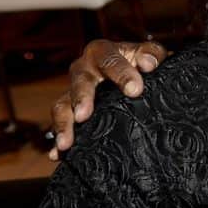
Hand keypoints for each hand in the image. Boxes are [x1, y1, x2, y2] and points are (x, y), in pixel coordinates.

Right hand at [48, 40, 167, 158]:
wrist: (134, 73)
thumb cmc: (141, 61)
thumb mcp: (149, 54)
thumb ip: (151, 54)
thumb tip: (148, 64)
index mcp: (102, 52)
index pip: (110, 61)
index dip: (122, 74)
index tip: (135, 90)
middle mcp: (83, 70)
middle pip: (79, 82)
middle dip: (81, 98)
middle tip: (84, 114)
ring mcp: (74, 91)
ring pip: (62, 105)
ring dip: (63, 123)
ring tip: (66, 143)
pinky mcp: (71, 110)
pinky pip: (60, 124)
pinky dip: (57, 139)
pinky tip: (57, 155)